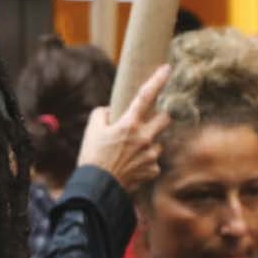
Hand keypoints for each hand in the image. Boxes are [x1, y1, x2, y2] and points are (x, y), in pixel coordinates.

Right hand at [76, 64, 170, 192]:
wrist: (96, 189)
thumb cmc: (92, 159)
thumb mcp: (91, 131)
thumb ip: (101, 115)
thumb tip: (110, 111)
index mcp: (129, 124)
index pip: (146, 96)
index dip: (157, 80)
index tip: (167, 68)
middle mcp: (144, 137)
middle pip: (165, 118)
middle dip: (159, 119)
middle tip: (146, 125)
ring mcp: (151, 155)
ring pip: (159, 142)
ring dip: (149, 145)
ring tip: (131, 155)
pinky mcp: (152, 171)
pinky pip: (154, 163)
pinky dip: (145, 164)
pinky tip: (132, 169)